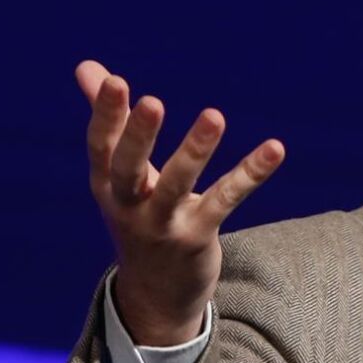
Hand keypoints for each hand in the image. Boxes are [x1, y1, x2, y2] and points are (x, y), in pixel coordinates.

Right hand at [78, 60, 284, 345]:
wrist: (155, 294)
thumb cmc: (139, 216)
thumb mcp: (121, 174)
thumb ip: (112, 120)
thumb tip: (88, 67)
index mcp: (106, 185)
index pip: (101, 147)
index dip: (106, 115)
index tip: (113, 80)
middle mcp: (128, 206)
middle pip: (129, 168)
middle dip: (139, 135)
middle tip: (151, 101)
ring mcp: (162, 224)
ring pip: (178, 185)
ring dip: (195, 150)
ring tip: (214, 115)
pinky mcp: (197, 237)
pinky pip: (225, 200)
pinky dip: (250, 173)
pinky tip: (275, 148)